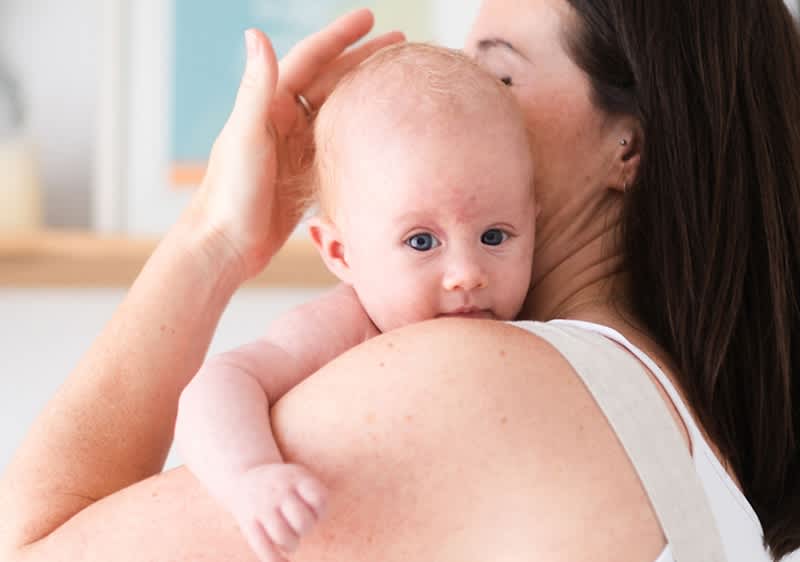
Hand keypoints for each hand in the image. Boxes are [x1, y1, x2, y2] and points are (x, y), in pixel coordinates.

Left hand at [188, 10, 404, 279]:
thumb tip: (256, 33)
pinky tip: (382, 131)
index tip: (370, 18)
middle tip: (400, 44)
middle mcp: (283, 121)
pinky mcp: (304, 175)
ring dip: (365, 94)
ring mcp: (296, 148)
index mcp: (269, 105)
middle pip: (331, 81)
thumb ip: (256, 87)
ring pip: (337, 112)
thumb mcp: (247, 135)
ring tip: (398, 83)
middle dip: (363, 60)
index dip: (340, 37)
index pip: (311, 60)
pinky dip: (359, 133)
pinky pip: (337, 145)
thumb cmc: (230, 192)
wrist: (226, 245)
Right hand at [230, 463, 327, 561]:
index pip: (319, 500)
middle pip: (303, 522)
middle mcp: (279, 491)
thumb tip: (319, 519)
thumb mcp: (298, 476)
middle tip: (299, 527)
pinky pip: (263, 548)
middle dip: (306, 530)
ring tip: (290, 541)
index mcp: (296, 478)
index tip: (314, 512)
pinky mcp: (248, 523)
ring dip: (292, 545)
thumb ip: (313, 494)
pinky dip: (275, 561)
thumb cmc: (282, 484)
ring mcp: (262, 507)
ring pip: (284, 538)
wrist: (243, 477)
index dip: (321, 512)